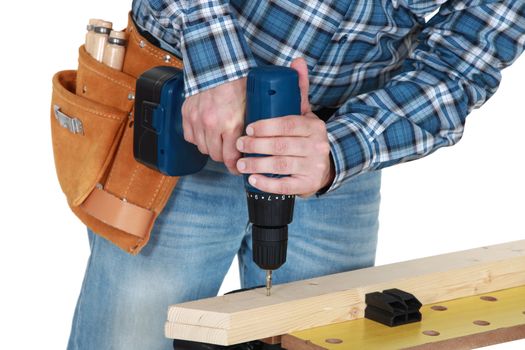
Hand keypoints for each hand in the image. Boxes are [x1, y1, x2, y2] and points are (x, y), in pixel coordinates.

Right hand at [181, 77, 245, 173]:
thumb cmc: (238, 84)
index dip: (235, 167)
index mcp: (231, 124)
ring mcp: (197, 119)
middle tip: (229, 153)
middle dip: (223, 157)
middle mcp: (212, 124)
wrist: (219, 66)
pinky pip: (189, 137)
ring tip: (218, 140)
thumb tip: (252, 148)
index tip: (237, 169)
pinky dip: (197, 138)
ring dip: (211, 147)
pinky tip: (205, 132)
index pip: (230, 157)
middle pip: (215, 156)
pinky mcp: (187, 114)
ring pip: (202, 148)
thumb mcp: (251, 108)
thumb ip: (249, 130)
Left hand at [235, 58, 334, 196]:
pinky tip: (253, 179)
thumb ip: (299, 90)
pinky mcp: (307, 185)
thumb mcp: (306, 114)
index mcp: (315, 127)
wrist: (326, 165)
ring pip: (281, 165)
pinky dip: (267, 183)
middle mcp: (317, 147)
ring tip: (241, 163)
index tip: (249, 128)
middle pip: (282, 145)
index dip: (266, 126)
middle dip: (256, 145)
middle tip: (240, 144)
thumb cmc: (307, 137)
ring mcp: (313, 167)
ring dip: (257, 164)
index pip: (288, 124)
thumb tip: (297, 61)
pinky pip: (285, 185)